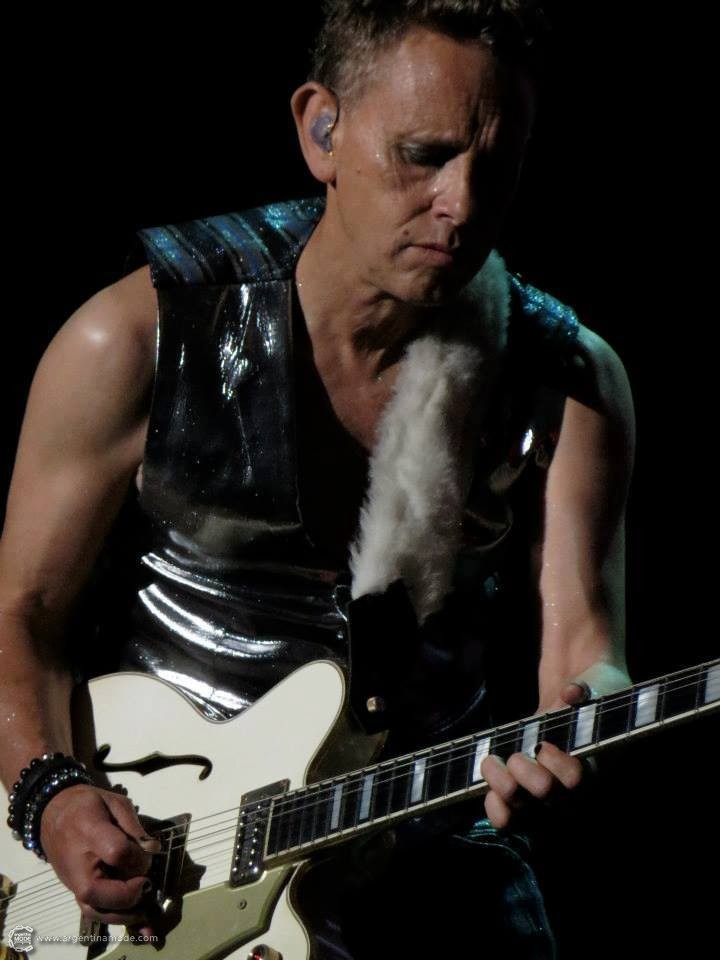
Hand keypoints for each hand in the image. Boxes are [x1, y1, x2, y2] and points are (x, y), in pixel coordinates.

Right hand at [39, 783, 161, 938]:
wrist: (53, 812)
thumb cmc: (87, 804)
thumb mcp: (115, 802)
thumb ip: (134, 825)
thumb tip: (153, 849)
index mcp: (89, 830)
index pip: (116, 852)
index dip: (138, 857)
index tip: (149, 852)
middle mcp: (76, 862)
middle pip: (96, 891)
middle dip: (128, 893)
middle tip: (146, 883)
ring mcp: (72, 879)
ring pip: (93, 909)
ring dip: (122, 913)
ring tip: (144, 907)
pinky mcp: (74, 889)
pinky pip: (92, 910)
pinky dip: (113, 916)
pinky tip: (134, 912)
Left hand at [481, 662, 631, 829]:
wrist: (571, 702)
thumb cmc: (586, 696)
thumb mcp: (593, 686)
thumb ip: (584, 690)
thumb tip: (572, 692)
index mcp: (593, 764)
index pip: (576, 780)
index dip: (557, 767)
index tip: (543, 744)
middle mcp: (572, 789)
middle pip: (548, 799)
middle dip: (527, 777)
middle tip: (516, 757)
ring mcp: (546, 797)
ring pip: (524, 811)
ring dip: (502, 788)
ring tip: (491, 763)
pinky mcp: (524, 795)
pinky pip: (509, 819)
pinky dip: (496, 809)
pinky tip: (489, 792)